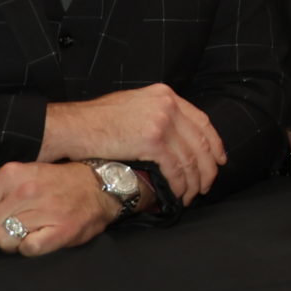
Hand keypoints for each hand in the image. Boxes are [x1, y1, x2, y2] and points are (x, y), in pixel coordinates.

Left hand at [0, 161, 120, 265]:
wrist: (99, 187)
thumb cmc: (55, 186)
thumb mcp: (17, 185)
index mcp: (9, 175)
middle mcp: (25, 190)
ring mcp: (44, 209)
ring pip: (3, 241)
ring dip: (5, 246)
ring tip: (18, 239)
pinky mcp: (61, 229)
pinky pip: (28, 249)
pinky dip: (27, 249)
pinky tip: (36, 241)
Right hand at [39, 84, 224, 202]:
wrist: (72, 127)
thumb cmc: (96, 121)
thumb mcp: (133, 106)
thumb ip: (156, 114)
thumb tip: (174, 136)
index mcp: (165, 94)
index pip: (202, 120)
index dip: (214, 143)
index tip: (219, 160)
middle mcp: (167, 104)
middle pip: (202, 141)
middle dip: (207, 168)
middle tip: (206, 185)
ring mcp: (161, 121)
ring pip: (191, 158)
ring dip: (193, 181)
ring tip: (191, 195)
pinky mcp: (153, 140)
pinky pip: (176, 168)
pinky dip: (179, 185)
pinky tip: (177, 194)